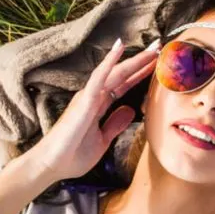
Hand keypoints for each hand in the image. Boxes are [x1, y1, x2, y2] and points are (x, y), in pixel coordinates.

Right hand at [27, 38, 157, 183]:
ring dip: (133, 59)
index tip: (158, 64)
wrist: (53, 166)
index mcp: (99, 105)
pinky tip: (120, 49)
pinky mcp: (84, 102)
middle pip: (122, 75)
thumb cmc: (73, 154)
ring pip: (115, 72)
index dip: (140, 74)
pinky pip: (99, 78)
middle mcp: (94, 96)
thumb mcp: (103, 140)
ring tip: (151, 47)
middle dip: (142, 61)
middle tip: (161, 47)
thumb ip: (115, 124)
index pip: (124, 85)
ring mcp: (89, 97)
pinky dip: (110, 63)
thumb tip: (130, 110)